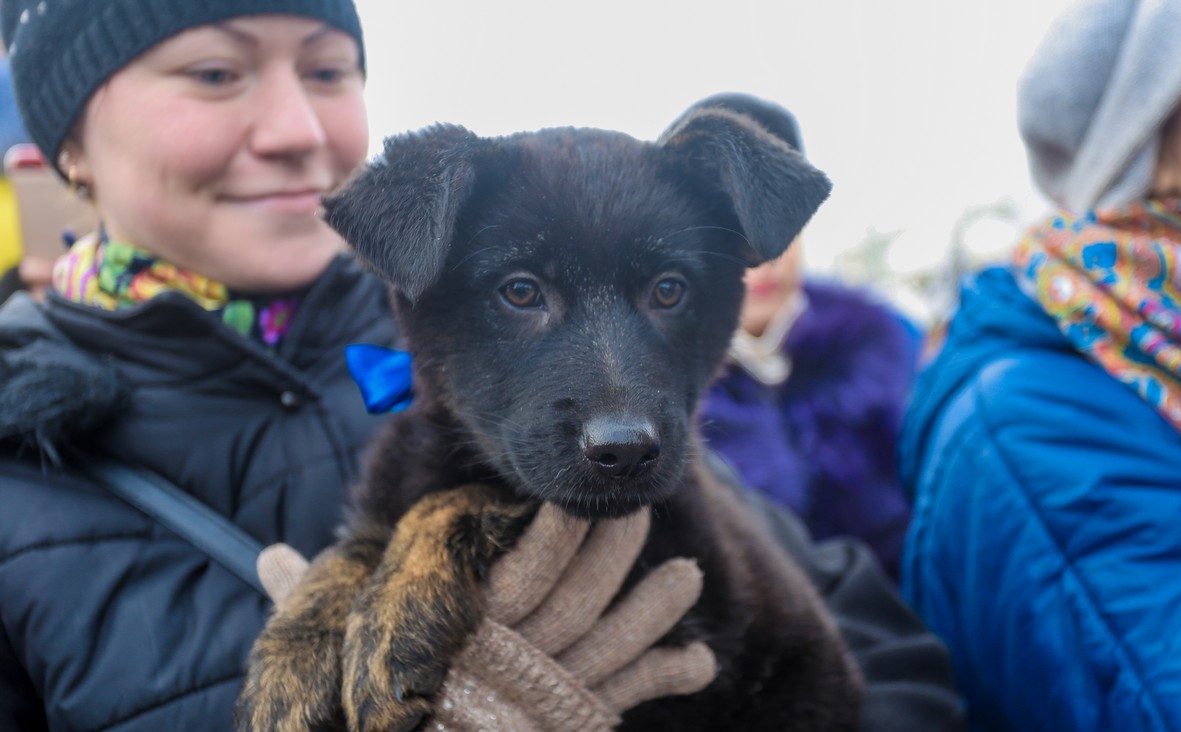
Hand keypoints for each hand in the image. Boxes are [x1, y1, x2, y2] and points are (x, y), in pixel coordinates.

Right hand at [257, 504, 716, 730]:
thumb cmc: (376, 719)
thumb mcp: (334, 666)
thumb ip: (304, 605)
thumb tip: (264, 554)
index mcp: (465, 642)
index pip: (520, 576)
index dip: (553, 536)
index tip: (574, 498)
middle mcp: (515, 671)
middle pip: (579, 602)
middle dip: (612, 557)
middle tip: (639, 510)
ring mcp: (550, 705)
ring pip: (614, 648)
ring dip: (654, 612)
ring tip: (689, 574)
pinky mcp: (574, 726)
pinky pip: (626, 701)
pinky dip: (665, 680)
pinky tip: (700, 663)